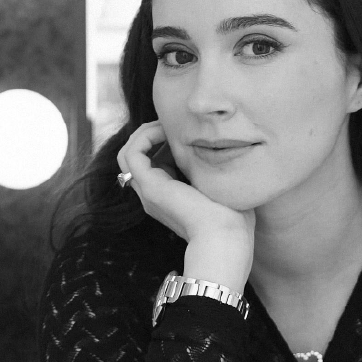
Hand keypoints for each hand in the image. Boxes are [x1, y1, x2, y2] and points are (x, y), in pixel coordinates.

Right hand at [117, 121, 254, 292]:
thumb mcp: (222, 188)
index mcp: (170, 198)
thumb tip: (223, 149)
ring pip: (128, 153)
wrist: (226, 237)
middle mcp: (154, 196)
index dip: (164, 142)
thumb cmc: (233, 218)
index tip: (186, 133)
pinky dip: (144, 136)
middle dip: (151, 133)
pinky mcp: (150, 187)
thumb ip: (214, 171)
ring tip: (166, 125)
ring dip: (144, 132)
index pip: (154, 163)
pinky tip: (165, 131)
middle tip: (173, 125)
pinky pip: (131, 153)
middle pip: (137, 157)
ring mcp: (149, 192)